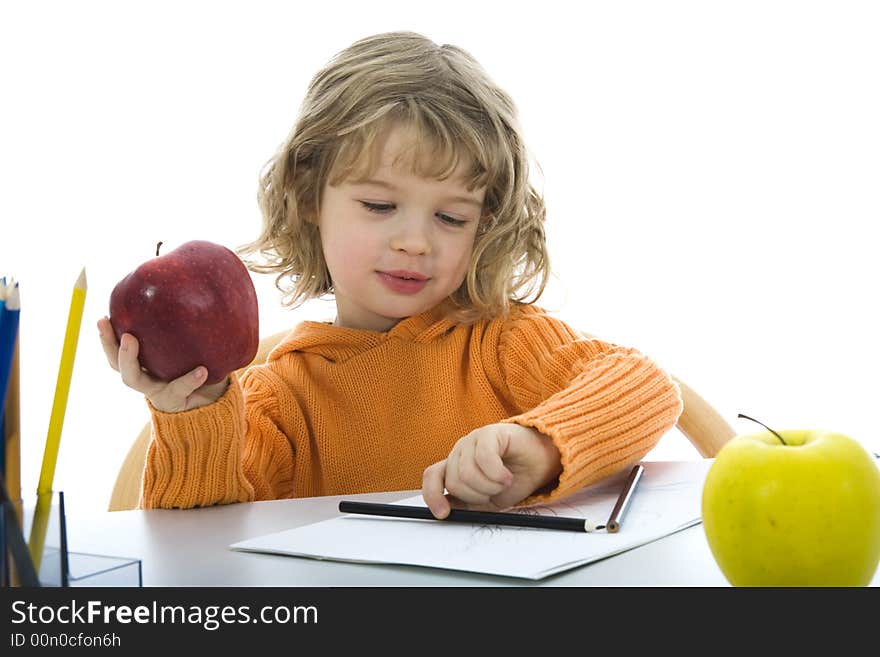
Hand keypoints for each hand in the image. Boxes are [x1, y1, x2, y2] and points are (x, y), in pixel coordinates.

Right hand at [97, 316, 228, 412]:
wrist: (210, 403)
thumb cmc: (194, 368)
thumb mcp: (186, 347)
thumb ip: (184, 326)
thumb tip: (190, 287)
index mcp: (141, 363)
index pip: (116, 349)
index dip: (106, 336)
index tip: (103, 317)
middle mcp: (143, 378)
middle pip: (117, 364)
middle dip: (110, 346)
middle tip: (118, 328)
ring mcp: (155, 391)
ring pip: (135, 380)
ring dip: (133, 362)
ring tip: (135, 343)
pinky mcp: (175, 401)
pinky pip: (179, 389)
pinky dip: (190, 380)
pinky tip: (202, 370)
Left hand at [422, 423, 562, 518]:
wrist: (542, 464)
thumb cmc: (515, 479)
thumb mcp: (488, 501)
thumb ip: (466, 505)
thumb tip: (447, 512)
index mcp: (456, 466)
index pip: (433, 476)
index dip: (433, 495)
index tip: (443, 514)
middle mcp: (461, 451)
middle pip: (454, 481)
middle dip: (477, 495)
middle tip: (495, 492)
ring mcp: (473, 440)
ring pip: (466, 473)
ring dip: (489, 486)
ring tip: (503, 483)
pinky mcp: (489, 433)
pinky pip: (483, 459)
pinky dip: (497, 474)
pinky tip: (507, 476)